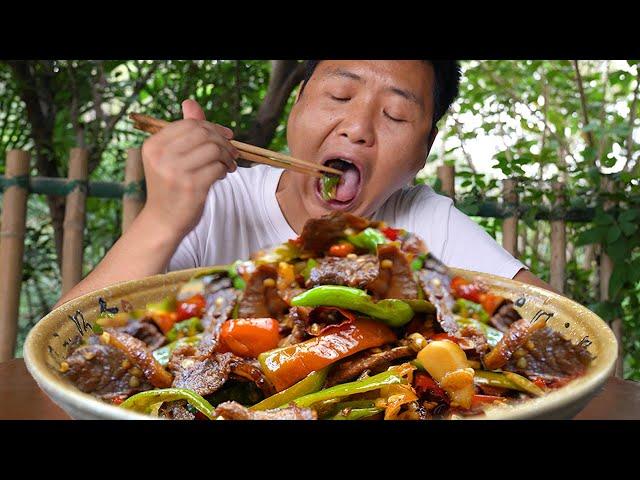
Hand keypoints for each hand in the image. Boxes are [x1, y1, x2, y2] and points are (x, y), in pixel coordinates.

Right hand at [140, 99, 238, 237]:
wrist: (162, 221)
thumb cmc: (170, 187)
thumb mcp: (171, 157)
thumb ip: (184, 131)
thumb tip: (190, 102)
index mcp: (154, 145)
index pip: (190, 124)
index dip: (213, 127)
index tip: (227, 136)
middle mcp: (161, 156)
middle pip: (204, 134)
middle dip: (223, 141)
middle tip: (232, 152)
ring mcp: (176, 172)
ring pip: (213, 150)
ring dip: (227, 156)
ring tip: (228, 165)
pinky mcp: (191, 187)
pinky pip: (218, 168)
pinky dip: (224, 170)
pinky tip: (221, 176)